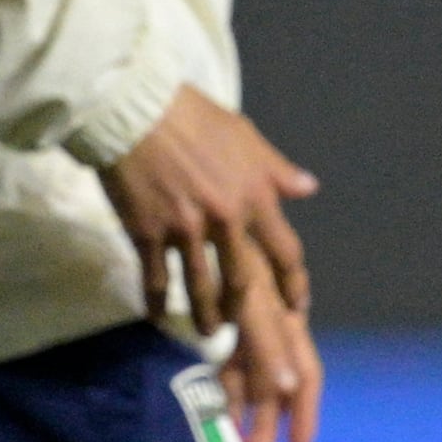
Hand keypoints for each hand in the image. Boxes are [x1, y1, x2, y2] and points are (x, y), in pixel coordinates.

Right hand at [103, 86, 323, 441]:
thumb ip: (275, 169)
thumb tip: (308, 188)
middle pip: (244, 283)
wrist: (133, 107)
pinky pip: (157, 280)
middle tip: (247, 333)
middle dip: (248, 316)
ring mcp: (185, 230)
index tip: (297, 308)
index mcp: (254, 194)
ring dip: (207, 317)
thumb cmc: (191, 115)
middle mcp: (225, 219)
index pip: (285, 252)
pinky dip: (158, 302)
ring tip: (208, 332)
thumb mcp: (244, 136)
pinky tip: (157, 314)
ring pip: (202, 290)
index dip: (294, 285)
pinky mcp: (148, 234)